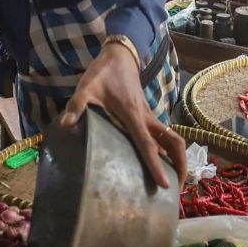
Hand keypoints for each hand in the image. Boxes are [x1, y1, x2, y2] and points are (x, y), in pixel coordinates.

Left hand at [60, 43, 186, 189]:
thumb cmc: (103, 74)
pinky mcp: (149, 117)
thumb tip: (66, 124)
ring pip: (173, 140)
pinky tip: (162, 164)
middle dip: (181, 166)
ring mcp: (151, 117)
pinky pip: (165, 137)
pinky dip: (169, 151)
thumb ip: (77, 106)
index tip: (165, 185)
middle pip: (174, 143)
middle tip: (177, 190)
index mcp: (133, 114)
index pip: (148, 144)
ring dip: (178, 159)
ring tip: (174, 181)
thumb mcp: (86, 88)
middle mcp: (147, 118)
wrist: (120, 56)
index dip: (156, 165)